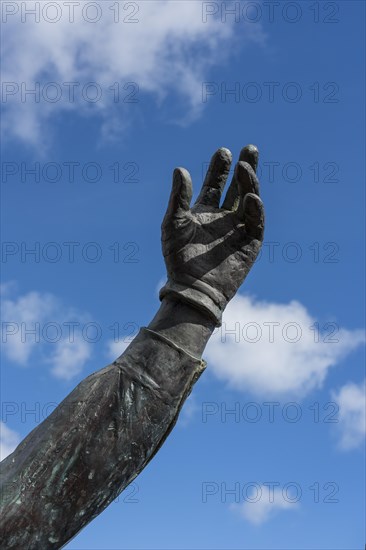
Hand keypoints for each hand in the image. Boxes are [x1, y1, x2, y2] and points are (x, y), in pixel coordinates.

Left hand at [160, 145, 264, 325]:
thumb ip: (179, 198)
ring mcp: (239, 230)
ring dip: (250, 183)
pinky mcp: (251, 244)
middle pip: (238, 187)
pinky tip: (251, 197)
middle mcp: (224, 218)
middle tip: (250, 148)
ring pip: (249, 201)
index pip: (216, 184)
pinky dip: (256, 209)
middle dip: (244, 168)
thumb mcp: (174, 224)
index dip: (220, 168)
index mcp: (205, 212)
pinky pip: (256, 223)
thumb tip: (180, 169)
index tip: (223, 152)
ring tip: (246, 167)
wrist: (192, 288)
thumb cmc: (179, 258)